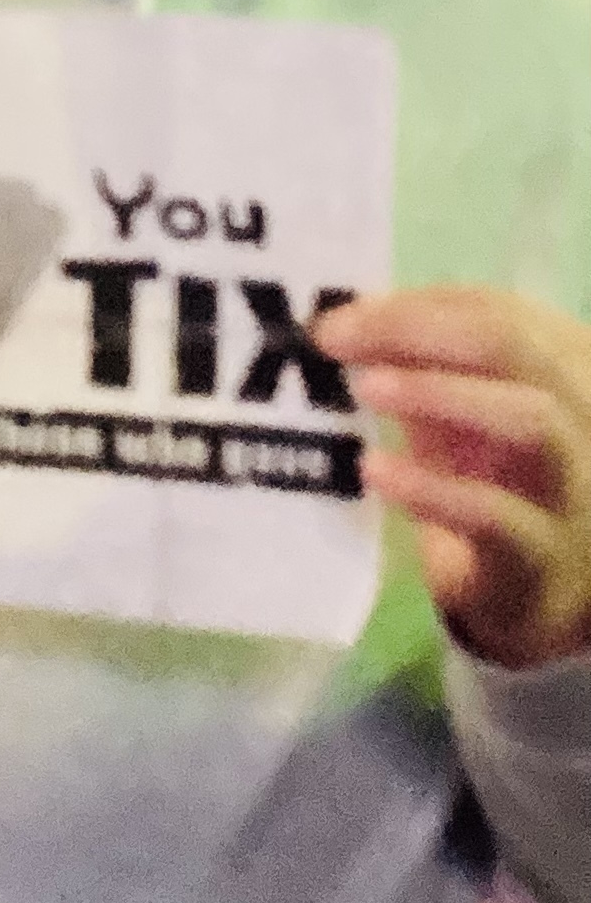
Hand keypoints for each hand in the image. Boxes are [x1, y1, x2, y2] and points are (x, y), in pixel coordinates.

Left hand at [318, 287, 590, 670]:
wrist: (536, 597)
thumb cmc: (490, 485)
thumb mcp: (462, 418)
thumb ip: (422, 366)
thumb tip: (343, 320)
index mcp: (563, 368)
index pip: (499, 311)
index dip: (416, 305)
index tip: (339, 313)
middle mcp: (584, 414)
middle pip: (519, 347)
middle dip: (420, 330)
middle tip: (336, 337)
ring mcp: (577, 485)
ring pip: (533, 419)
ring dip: (440, 394)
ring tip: (367, 388)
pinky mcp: (549, 556)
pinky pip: (500, 516)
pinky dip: (433, 488)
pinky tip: (377, 471)